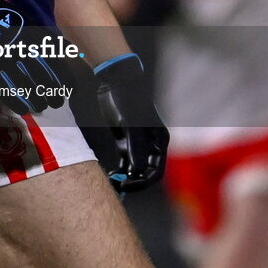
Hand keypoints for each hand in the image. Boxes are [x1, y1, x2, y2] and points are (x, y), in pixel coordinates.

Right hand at [0, 0, 67, 115]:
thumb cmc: (2, 16)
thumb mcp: (28, 21)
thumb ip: (45, 37)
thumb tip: (66, 50)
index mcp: (34, 35)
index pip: (56, 60)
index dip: (64, 77)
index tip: (69, 88)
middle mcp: (23, 48)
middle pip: (44, 76)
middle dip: (54, 92)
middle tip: (57, 103)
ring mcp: (6, 58)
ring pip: (27, 85)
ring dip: (37, 99)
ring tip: (42, 107)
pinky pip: (6, 88)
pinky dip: (17, 100)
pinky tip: (24, 108)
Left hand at [95, 53, 168, 191]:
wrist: (115, 79)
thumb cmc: (127, 99)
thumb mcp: (131, 124)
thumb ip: (135, 147)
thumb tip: (138, 171)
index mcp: (159, 141)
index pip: (156, 171)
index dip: (143, 182)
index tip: (127, 186)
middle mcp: (151, 145)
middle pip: (146, 173)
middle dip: (134, 182)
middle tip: (117, 188)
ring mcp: (137, 143)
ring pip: (134, 169)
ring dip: (125, 179)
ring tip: (110, 184)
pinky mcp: (124, 140)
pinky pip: (124, 162)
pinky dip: (118, 170)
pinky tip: (108, 175)